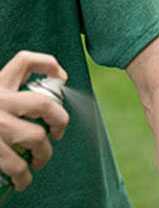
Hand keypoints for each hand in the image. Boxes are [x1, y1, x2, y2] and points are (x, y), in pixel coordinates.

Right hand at [0, 51, 68, 191]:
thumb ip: (11, 96)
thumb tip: (41, 108)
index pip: (25, 62)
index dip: (49, 65)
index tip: (62, 78)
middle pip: (43, 104)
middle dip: (60, 120)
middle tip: (58, 132)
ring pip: (36, 137)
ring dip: (44, 154)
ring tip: (39, 160)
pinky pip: (16, 165)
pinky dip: (24, 176)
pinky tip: (23, 179)